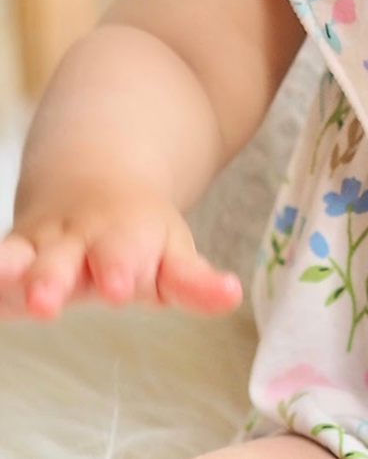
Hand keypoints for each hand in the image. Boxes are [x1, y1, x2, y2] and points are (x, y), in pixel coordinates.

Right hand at [0, 184, 241, 319]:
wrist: (92, 178)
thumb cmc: (139, 234)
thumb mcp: (172, 252)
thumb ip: (195, 281)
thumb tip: (232, 296)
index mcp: (122, 240)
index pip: (123, 257)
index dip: (121, 269)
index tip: (120, 286)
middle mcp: (75, 242)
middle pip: (62, 262)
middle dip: (53, 280)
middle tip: (47, 301)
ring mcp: (36, 248)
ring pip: (17, 257)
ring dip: (6, 270)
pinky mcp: (6, 258)